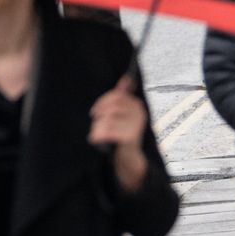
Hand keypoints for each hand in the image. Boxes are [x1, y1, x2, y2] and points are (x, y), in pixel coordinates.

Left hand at [88, 75, 149, 190]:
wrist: (130, 158)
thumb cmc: (124, 133)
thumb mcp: (124, 113)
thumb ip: (124, 96)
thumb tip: (127, 77)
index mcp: (137, 105)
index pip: (116, 96)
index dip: (102, 103)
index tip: (95, 112)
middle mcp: (139, 113)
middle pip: (111, 107)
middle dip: (99, 116)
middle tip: (95, 124)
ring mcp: (136, 125)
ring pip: (108, 120)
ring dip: (97, 128)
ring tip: (96, 134)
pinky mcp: (130, 137)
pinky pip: (108, 131)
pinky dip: (98, 135)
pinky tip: (95, 139)